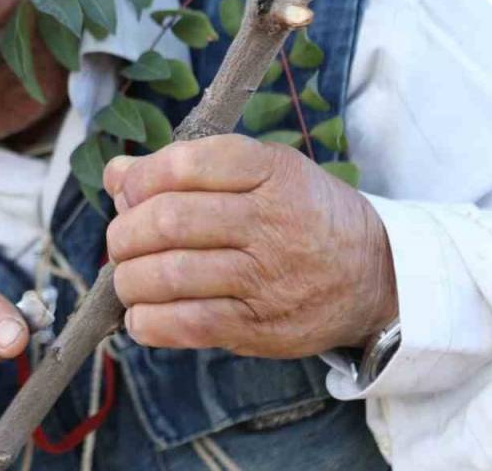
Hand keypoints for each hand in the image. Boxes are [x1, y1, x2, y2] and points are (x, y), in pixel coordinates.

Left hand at [103, 134, 396, 358]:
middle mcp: (268, 222)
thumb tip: (116, 174)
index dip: (140, 179)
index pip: (184, 164)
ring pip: (170, 274)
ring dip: (129, 280)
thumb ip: (185, 169)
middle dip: (124, 233)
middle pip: (167, 221)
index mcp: (269, 171)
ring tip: (129, 279)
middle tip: (122, 242)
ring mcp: (265, 277)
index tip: (129, 193)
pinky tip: (141, 316)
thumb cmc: (303, 215)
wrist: (375, 275)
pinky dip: (149, 322)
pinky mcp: (259, 326)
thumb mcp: (261, 172)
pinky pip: (189, 325)